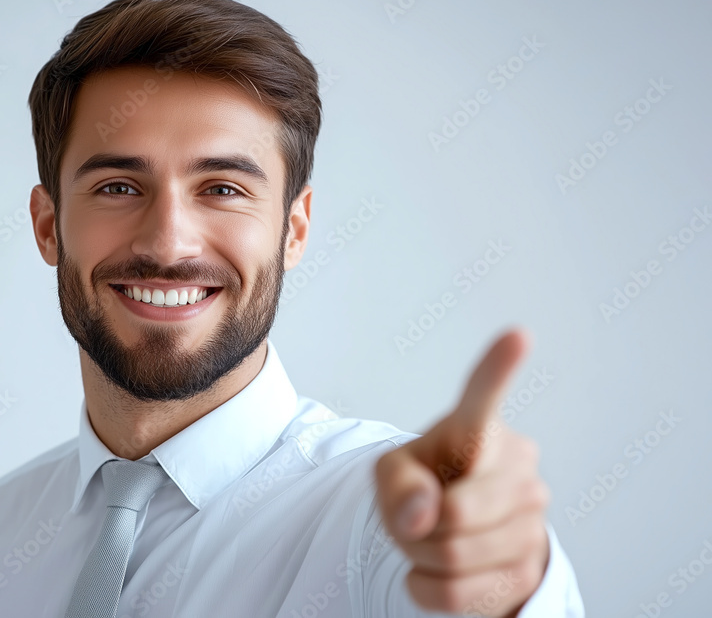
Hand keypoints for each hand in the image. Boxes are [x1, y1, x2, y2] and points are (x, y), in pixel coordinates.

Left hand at [374, 329, 550, 616]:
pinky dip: (427, 587)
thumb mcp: (392, 474)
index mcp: (479, 430)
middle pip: (453, 515)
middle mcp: (519, 468)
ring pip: (453, 557)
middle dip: (417, 527)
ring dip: (422, 557)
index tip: (517, 334)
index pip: (485, 397)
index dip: (499, 369)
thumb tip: (423, 515)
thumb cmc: (425, 485)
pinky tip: (438, 569)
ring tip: (431, 537)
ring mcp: (533, 520)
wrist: (452, 531)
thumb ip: (397, 483)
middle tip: (416, 515)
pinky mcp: (532, 568)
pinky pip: (456, 594)